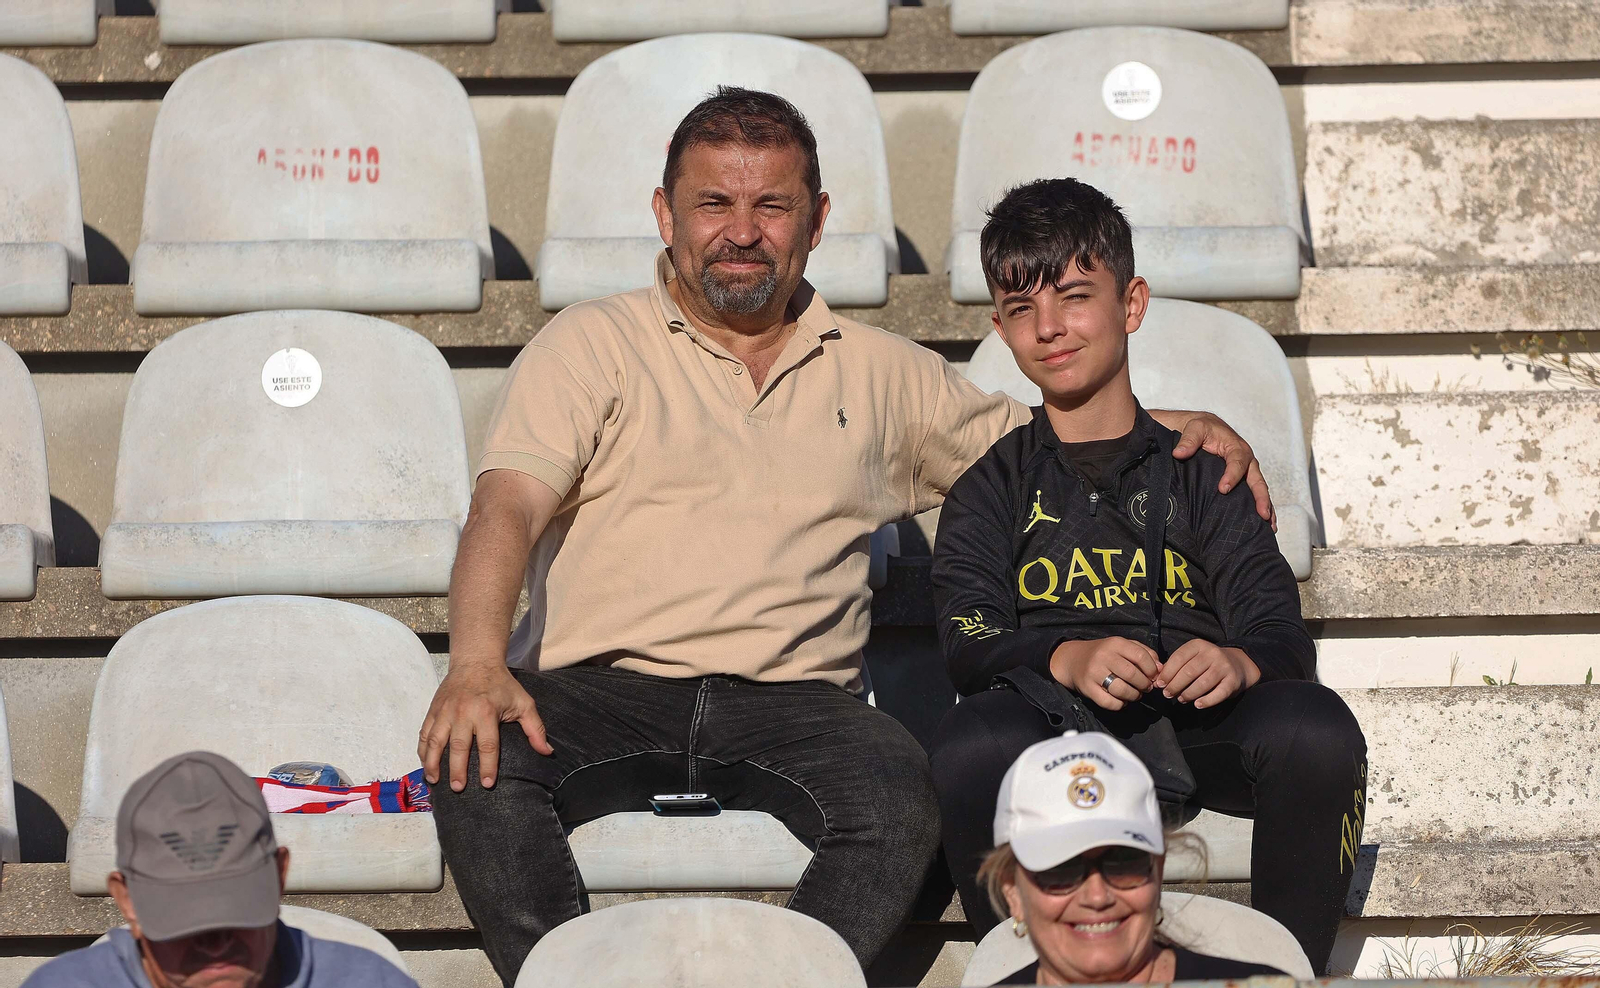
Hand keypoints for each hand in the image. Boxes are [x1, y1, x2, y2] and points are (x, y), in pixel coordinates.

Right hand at [418, 663, 551, 791]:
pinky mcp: (434, 709)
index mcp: (486, 712)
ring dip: (432, 763)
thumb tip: (548, 752)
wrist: (476, 660)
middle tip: (458, 788)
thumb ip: (535, 729)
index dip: (488, 766)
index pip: (487, 745)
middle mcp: (463, 712)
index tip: (488, 784)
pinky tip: (425, 764)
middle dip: (457, 770)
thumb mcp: (523, 702)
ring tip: (434, 781)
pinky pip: (424, 732)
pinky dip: (422, 749)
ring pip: (435, 741)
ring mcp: (445, 711)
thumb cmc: (502, 684)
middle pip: (458, 746)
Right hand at [1049, 637, 1161, 711]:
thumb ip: (1144, 653)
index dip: (1152, 669)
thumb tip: (1161, 668)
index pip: (1141, 656)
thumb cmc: (1103, 654)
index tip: (1153, 676)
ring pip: (1122, 690)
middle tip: (1145, 687)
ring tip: (1134, 694)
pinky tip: (1121, 700)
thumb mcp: (1122, 646)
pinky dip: (1120, 704)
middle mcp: (1103, 656)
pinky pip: (1109, 702)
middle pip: (1132, 674)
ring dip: (1134, 696)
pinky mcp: (1087, 688)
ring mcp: (1094, 673)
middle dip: (1144, 684)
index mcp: (1115, 643)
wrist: (1073, 660)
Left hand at [1154, 641, 1259, 708]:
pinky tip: (1197, 704)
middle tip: (1168, 694)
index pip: (1179, 658)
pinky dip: (1206, 701)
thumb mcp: (1193, 656)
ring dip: (1188, 694)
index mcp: (1198, 645)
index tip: (1160, 684)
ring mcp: (1224, 667)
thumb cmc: (1207, 663)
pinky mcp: (1233, 681)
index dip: (1167, 673)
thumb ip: (1177, 665)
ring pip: (1202, 683)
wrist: (1238, 664)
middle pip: (1189, 672)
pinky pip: (1218, 694)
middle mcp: (1212, 653)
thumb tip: (1159, 679)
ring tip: (1181, 699)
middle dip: (1175, 685)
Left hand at [1171, 412, 1275, 529]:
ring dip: (1266, 507)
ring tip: (1270, 526)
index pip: (1237, 462)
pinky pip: (1254, 494)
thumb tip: (1179, 453)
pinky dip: (1261, 508)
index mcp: (1236, 447)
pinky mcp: (1243, 480)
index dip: (1232, 475)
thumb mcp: (1195, 428)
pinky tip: (1264, 525)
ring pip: (1259, 490)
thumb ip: (1188, 440)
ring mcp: (1247, 471)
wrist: (1205, 428)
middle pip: (1257, 480)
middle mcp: (1246, 461)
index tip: (1223, 489)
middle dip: (1261, 498)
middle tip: (1262, 514)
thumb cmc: (1201, 428)